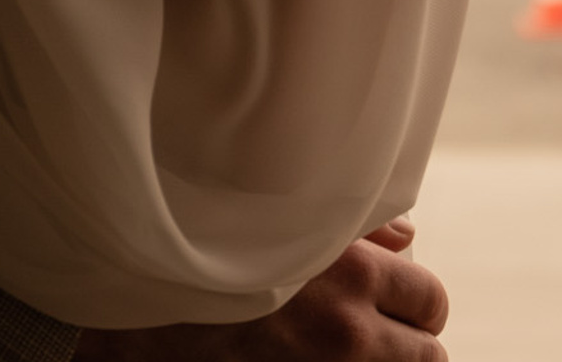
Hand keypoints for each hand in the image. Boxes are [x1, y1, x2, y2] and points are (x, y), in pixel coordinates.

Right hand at [70, 222, 446, 361]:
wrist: (131, 315)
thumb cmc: (201, 246)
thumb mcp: (274, 215)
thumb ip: (349, 220)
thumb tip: (405, 234)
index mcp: (345, 268)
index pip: (428, 296)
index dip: (412, 296)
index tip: (391, 294)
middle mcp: (345, 329)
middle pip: (430, 355)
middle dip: (409, 341)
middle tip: (377, 330)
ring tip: (349, 347)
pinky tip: (316, 359)